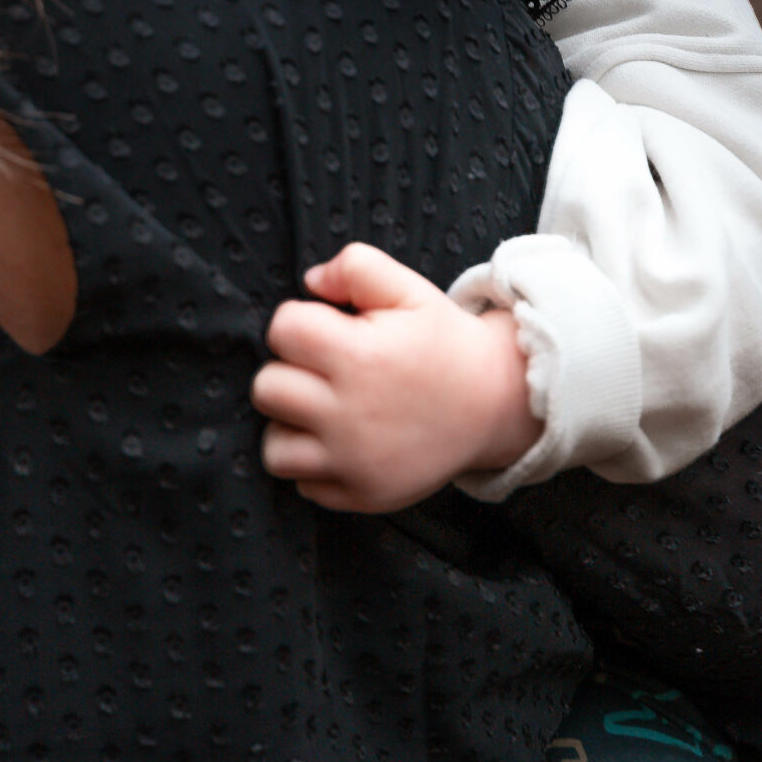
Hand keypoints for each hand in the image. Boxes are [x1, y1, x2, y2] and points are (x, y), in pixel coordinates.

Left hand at [254, 242, 539, 511]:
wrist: (495, 402)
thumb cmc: (444, 342)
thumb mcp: (410, 289)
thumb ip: (356, 267)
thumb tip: (310, 282)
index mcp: (358, 356)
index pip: (281, 330)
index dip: (301, 321)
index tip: (332, 328)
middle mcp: (349, 415)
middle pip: (266, 389)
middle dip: (290, 371)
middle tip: (327, 369)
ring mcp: (354, 462)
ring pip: (274, 448)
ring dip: (292, 426)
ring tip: (324, 411)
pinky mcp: (362, 494)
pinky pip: (305, 486)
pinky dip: (316, 466)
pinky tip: (344, 443)